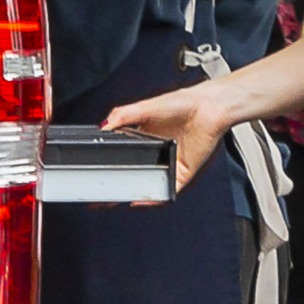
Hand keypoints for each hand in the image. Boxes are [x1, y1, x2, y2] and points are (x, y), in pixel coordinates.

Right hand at [106, 55, 303, 189]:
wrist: (209, 109)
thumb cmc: (184, 103)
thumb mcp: (146, 107)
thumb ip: (122, 115)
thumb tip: (103, 126)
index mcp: (145, 137)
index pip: (122, 155)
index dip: (109, 165)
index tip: (94, 172)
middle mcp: (156, 153)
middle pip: (133, 174)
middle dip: (116, 187)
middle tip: (100, 193)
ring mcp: (168, 164)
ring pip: (148, 185)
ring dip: (133, 194)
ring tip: (116, 198)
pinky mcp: (181, 173)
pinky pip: (166, 191)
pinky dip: (153, 199)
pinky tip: (141, 200)